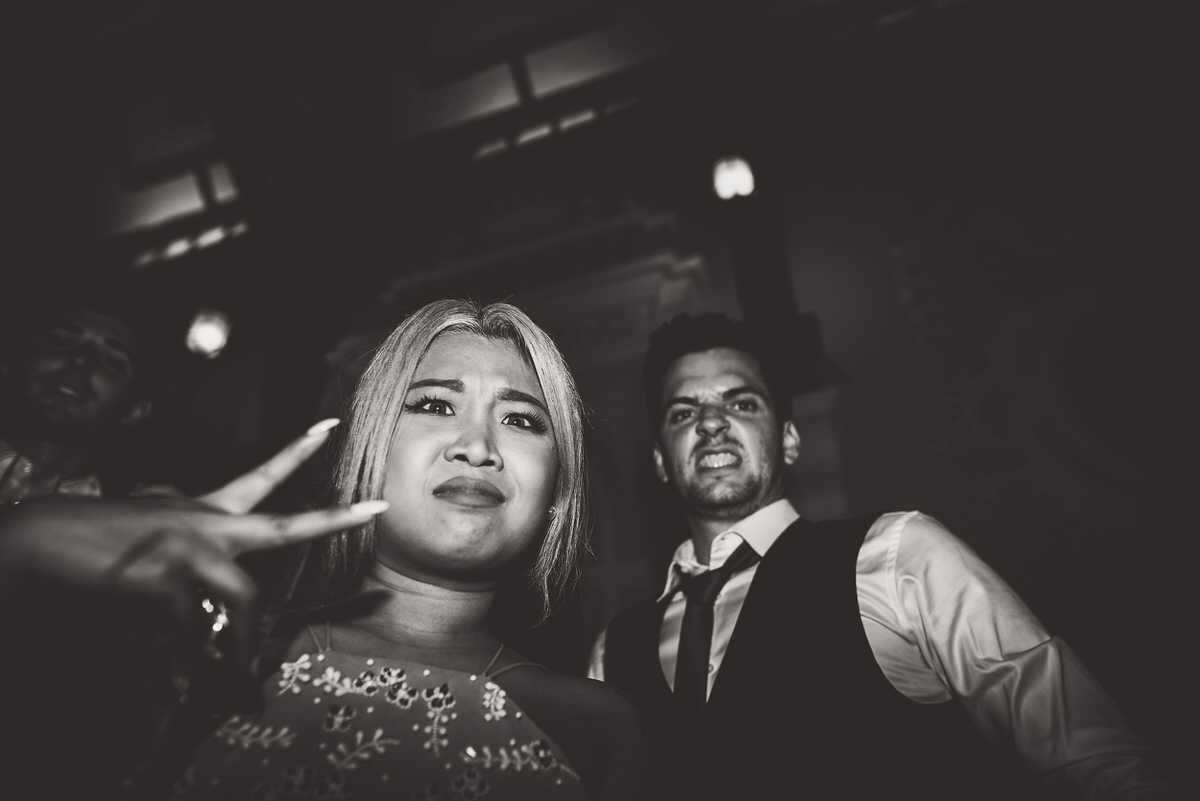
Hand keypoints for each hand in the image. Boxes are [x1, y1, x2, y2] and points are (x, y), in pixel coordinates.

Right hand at [0, 419, 385, 660]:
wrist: (42, 537)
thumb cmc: (93, 532)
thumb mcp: (149, 517)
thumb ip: (182, 519)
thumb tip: (189, 518)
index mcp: (205, 509)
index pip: (262, 477)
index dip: (297, 451)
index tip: (331, 426)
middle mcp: (208, 524)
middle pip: (285, 526)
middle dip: (335, 520)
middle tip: (377, 509)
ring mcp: (191, 550)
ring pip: (244, 597)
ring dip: (240, 640)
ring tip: (234, 668)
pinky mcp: (166, 580)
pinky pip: (195, 627)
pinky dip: (190, 650)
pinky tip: (179, 662)